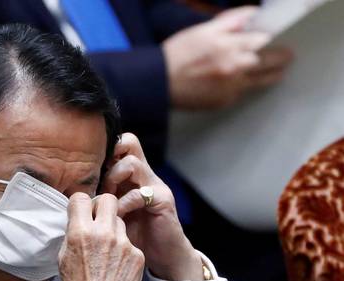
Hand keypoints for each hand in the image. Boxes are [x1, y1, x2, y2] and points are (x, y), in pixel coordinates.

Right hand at [59, 193, 144, 280]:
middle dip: (102, 206)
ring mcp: (124, 243)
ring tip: (106, 250)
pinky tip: (115, 266)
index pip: (81, 198)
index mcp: (80, 233)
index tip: (81, 210)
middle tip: (98, 218)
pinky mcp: (137, 255)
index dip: (80, 203)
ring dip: (113, 229)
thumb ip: (73, 234)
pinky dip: (123, 250)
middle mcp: (104, 233)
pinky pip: (129, 242)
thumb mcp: (63, 257)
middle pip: (108, 200)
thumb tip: (79, 220)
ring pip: (120, 222)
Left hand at [101, 133, 201, 280]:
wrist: (163, 256)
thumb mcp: (112, 214)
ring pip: (132, 164)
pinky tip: (117, 217)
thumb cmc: (134, 235)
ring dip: (113, 179)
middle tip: (99, 184)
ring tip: (106, 200)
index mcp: (132, 176)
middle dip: (109, 159)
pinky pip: (139, 193)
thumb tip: (71, 196)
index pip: (120, 145)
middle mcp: (145, 175)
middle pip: (129, 142)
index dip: (103, 151)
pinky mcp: (163, 201)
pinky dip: (123, 204)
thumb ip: (99, 200)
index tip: (88, 172)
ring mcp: (155, 186)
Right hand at [162, 6, 292, 110]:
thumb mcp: (203, 30)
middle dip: (280, 58)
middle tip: (288, 56)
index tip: (275, 38)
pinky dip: (242, 87)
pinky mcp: (223, 101)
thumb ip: (231, 20)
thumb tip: (252, 15)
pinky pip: (240, 93)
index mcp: (231, 46)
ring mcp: (231, 87)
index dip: (271, 38)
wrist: (157, 84)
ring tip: (279, 73)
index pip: (263, 40)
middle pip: (269, 62)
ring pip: (260, 80)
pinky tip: (239, 83)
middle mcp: (236, 67)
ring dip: (272, 75)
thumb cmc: (177, 54)